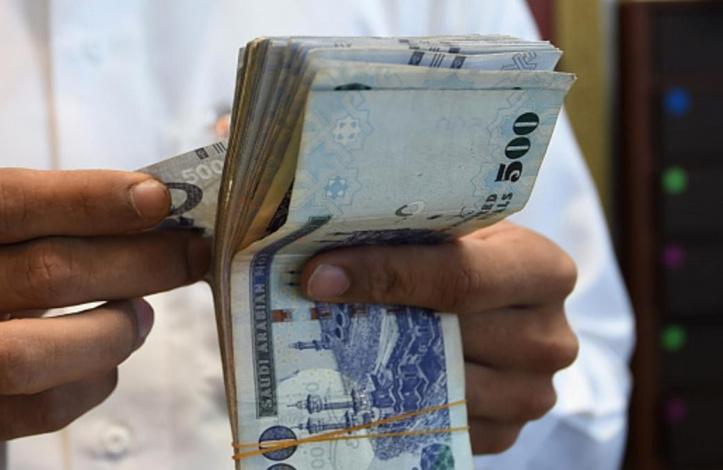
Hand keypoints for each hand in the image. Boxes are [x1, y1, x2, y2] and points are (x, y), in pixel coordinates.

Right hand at [0, 169, 208, 448]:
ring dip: (113, 333)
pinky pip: (38, 410)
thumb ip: (62, 214)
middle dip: (137, 263)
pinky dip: (94, 383)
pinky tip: (107, 361)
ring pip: (32, 355)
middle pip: (41, 274)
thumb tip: (162, 217)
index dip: (92, 199)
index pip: (10, 202)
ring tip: (142, 315)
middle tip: (190, 256)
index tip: (158, 199)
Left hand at [300, 221, 578, 453]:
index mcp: (543, 270)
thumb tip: (326, 255)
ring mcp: (532, 393)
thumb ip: (409, 237)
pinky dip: (398, 407)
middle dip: (373, 322)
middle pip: (449, 336)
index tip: (321, 276)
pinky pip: (443, 428)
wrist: (500, 305)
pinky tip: (364, 382)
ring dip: (379, 369)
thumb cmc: (469, 258)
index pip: (459, 277)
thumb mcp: (456, 232)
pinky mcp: (508, 434)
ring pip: (442, 388)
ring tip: (330, 345)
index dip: (384, 274)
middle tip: (309, 311)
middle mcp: (550, 338)